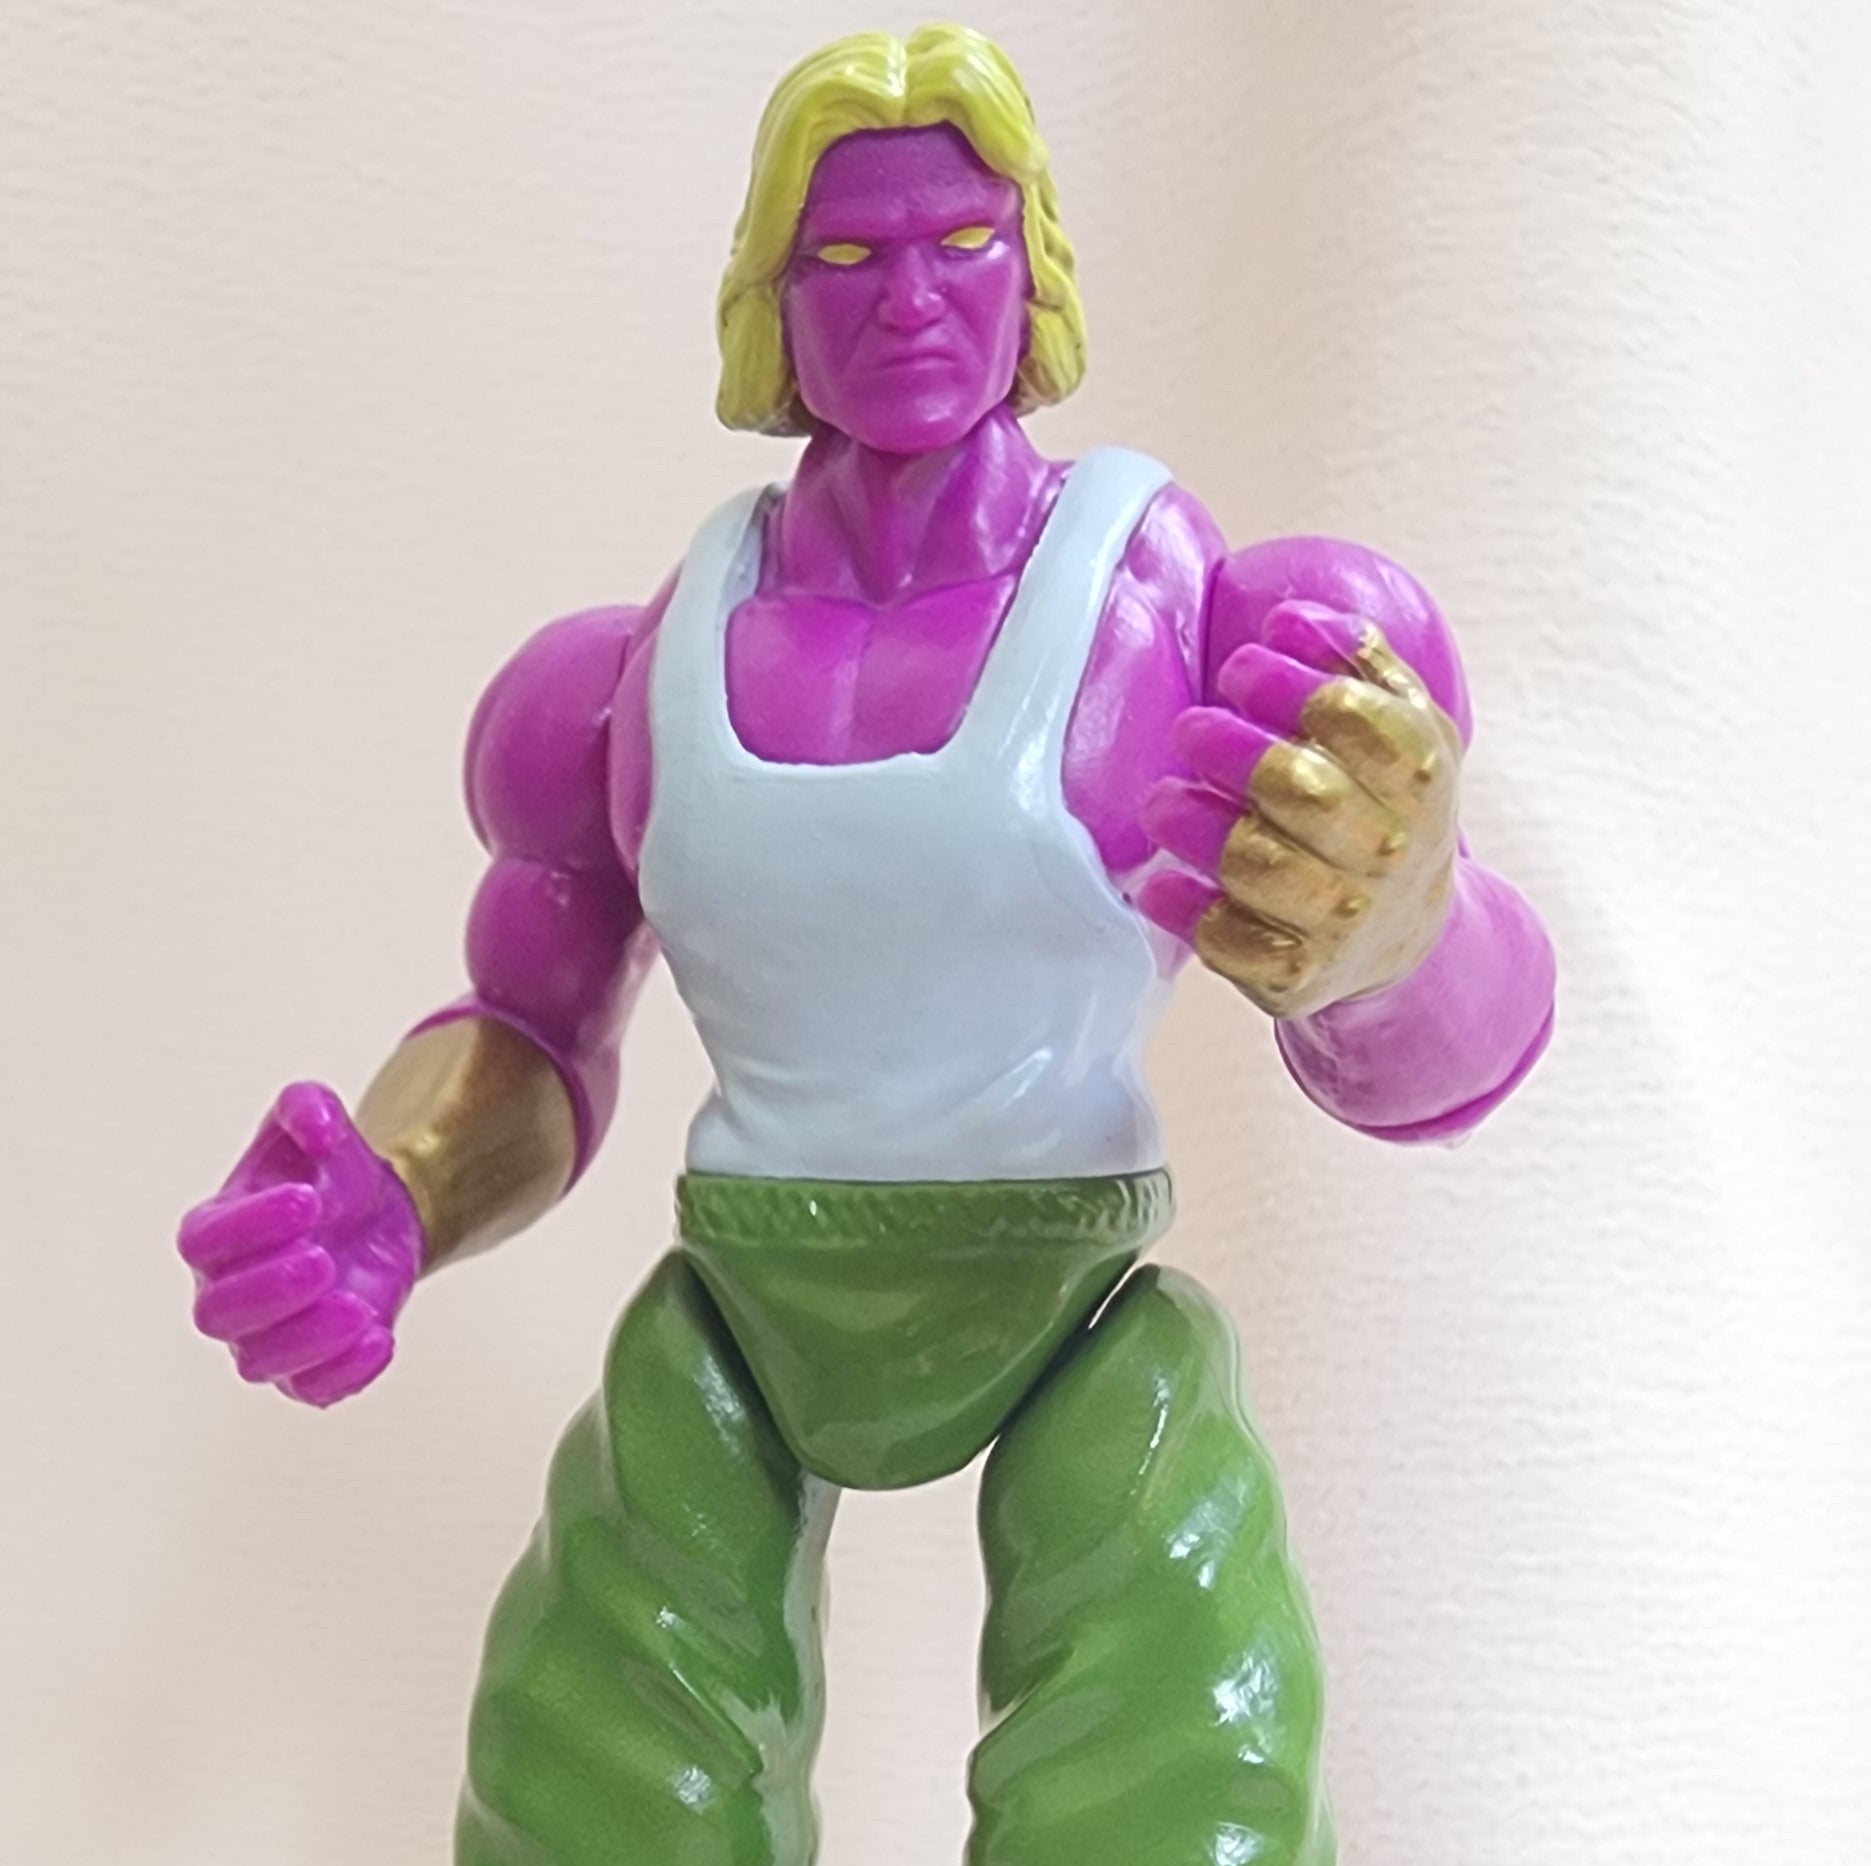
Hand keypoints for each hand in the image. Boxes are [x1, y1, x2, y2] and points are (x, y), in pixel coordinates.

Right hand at [178, 1082, 422, 1406]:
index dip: (249, 1226)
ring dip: (305, 1340)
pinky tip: (381, 1339)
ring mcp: (263, 1336)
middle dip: (270, 1291)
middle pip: (218, 1312)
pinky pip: (311, 1391)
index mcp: (215, 1230)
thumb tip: (318, 1126)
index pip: (204, 1240)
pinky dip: (342, 1375)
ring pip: (258, 1362)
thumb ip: (309, 1107)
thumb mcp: (317, 1120)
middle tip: (323, 1259)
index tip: (308, 1199)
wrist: (374, 1213)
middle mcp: (225, 1290)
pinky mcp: (308, 1368)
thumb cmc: (326, 1167)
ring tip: (355, 1306)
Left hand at [1139, 603, 1461, 1016]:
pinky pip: (1230, 942)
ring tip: (1160, 801)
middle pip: (1303, 790)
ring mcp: (1343, 918)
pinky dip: (1186, 910)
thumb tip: (1291, 619)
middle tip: (1189, 729)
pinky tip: (1161, 882)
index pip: (1354, 718)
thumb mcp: (1401, 728)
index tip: (1239, 671)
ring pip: (1259, 865)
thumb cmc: (1384, 810)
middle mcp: (1390, 850)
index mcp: (1420, 775)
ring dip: (1197, 826)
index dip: (1285, 686)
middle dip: (1233, 751)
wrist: (1403, 934)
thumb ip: (1357, 661)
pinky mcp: (1295, 974)